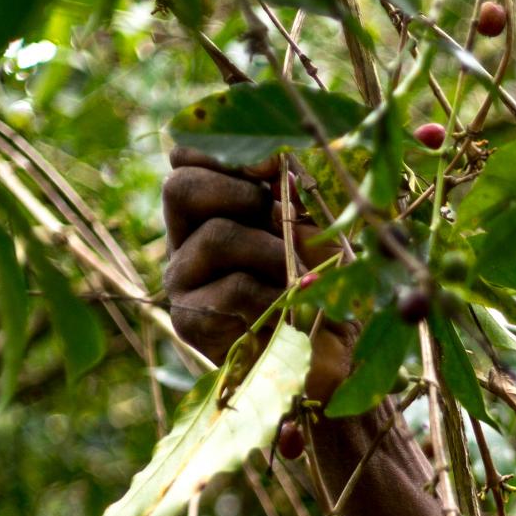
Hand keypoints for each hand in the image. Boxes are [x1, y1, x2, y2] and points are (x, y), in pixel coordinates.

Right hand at [161, 147, 351, 401]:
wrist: (333, 365)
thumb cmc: (326, 292)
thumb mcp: (319, 232)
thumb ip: (295, 196)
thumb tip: (278, 168)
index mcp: (210, 212)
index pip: (186, 160)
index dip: (219, 150)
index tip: (269, 166)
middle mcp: (186, 243)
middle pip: (181, 188)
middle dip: (241, 194)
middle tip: (280, 219)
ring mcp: (182, 283)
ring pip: (216, 236)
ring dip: (273, 251)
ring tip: (298, 278)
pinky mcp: (191, 323)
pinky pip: (233, 290)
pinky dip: (275, 297)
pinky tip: (289, 314)